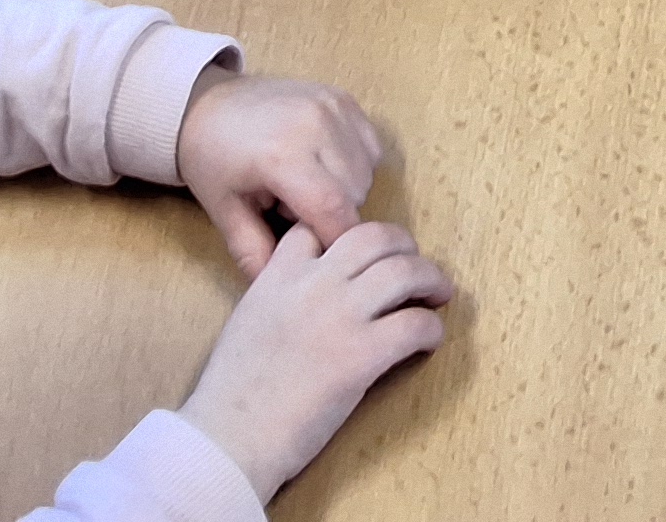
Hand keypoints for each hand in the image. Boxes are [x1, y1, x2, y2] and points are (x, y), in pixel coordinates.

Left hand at [177, 65, 386, 279]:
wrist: (207, 104)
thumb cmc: (212, 160)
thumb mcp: (225, 213)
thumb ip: (255, 253)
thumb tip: (282, 289)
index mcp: (284, 156)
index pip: (334, 211)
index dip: (335, 240)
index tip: (321, 255)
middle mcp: (317, 125)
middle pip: (354, 194)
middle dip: (333, 215)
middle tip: (292, 211)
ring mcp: (334, 107)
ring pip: (366, 171)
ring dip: (345, 190)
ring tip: (305, 186)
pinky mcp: (345, 98)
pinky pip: (369, 146)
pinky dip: (354, 164)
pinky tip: (322, 165)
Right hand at [177, 222, 452, 503]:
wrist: (228, 439)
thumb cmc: (231, 396)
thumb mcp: (248, 324)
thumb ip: (279, 298)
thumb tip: (311, 299)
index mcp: (277, 276)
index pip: (318, 227)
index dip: (345, 233)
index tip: (363, 253)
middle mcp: (312, 284)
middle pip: (375, 236)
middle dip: (403, 246)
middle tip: (415, 266)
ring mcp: (340, 315)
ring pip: (405, 271)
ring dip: (431, 279)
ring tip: (438, 294)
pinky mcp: (363, 353)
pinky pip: (415, 324)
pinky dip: (431, 328)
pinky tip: (429, 340)